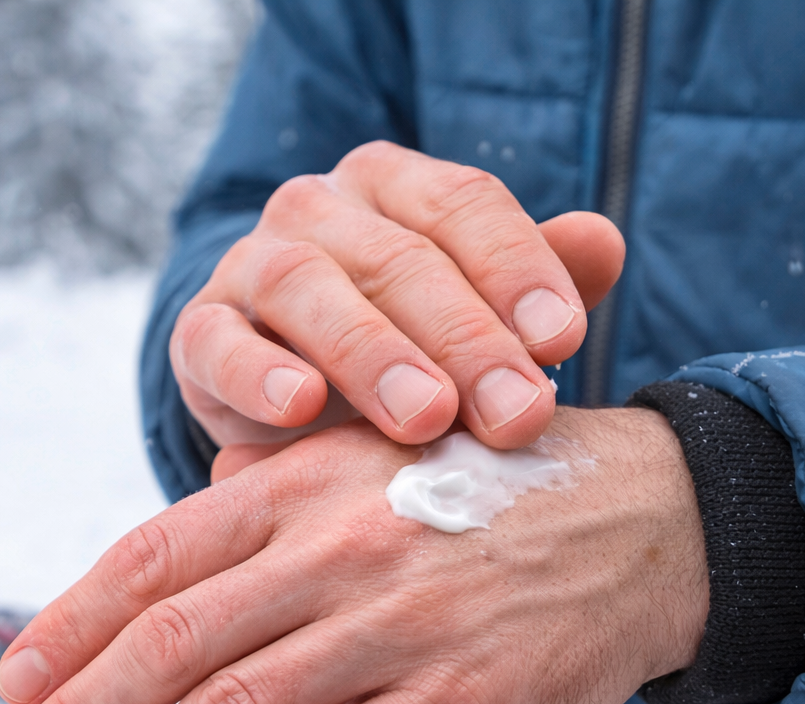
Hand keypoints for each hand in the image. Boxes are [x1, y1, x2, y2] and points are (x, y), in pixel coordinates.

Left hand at [0, 410, 706, 703]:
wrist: (657, 518)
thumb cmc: (493, 494)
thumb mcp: (378, 455)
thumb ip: (276, 491)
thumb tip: (182, 532)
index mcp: (306, 482)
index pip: (152, 558)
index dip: (69, 626)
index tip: (13, 685)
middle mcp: (338, 547)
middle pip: (171, 643)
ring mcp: (398, 629)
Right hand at [170, 141, 625, 476]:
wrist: (294, 394)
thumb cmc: (412, 351)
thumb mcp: (483, 318)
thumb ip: (542, 281)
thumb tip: (605, 242)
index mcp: (397, 186)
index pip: (462, 205)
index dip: (516, 267)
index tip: (565, 341)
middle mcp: (320, 208)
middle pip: (398, 256)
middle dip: (464, 338)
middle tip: (516, 412)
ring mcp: (252, 264)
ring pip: (307, 287)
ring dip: (372, 354)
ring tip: (425, 417)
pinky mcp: (200, 331)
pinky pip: (219, 341)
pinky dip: (258, 373)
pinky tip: (301, 406)